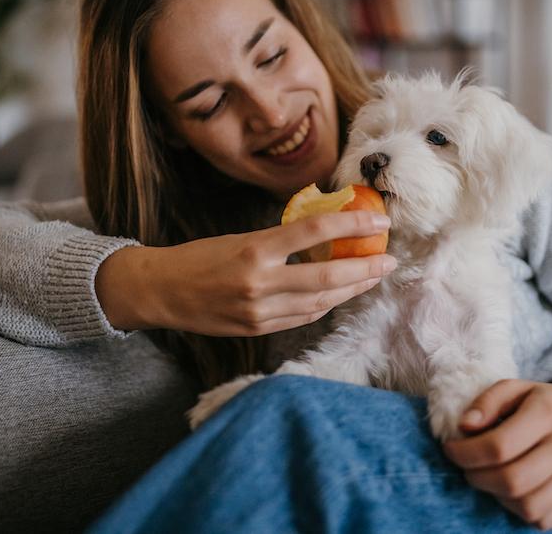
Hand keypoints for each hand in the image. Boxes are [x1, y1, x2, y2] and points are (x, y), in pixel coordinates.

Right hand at [96, 210, 394, 335]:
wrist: (160, 292)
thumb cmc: (199, 257)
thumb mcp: (238, 238)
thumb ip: (279, 240)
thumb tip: (322, 233)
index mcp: (254, 250)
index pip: (314, 231)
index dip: (352, 223)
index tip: (379, 220)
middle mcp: (259, 283)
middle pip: (327, 277)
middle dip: (365, 269)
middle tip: (390, 260)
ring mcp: (259, 312)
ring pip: (320, 303)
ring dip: (351, 290)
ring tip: (372, 277)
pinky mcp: (256, 330)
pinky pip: (302, 317)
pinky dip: (325, 305)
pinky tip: (340, 294)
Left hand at [442, 379, 551, 530]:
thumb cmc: (546, 403)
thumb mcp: (516, 388)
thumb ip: (487, 402)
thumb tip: (464, 427)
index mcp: (550, 413)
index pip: (500, 445)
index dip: (466, 453)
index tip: (451, 449)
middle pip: (512, 480)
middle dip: (477, 478)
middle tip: (467, 468)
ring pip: (527, 506)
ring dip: (497, 496)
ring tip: (489, 478)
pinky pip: (543, 519)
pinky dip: (519, 510)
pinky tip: (512, 490)